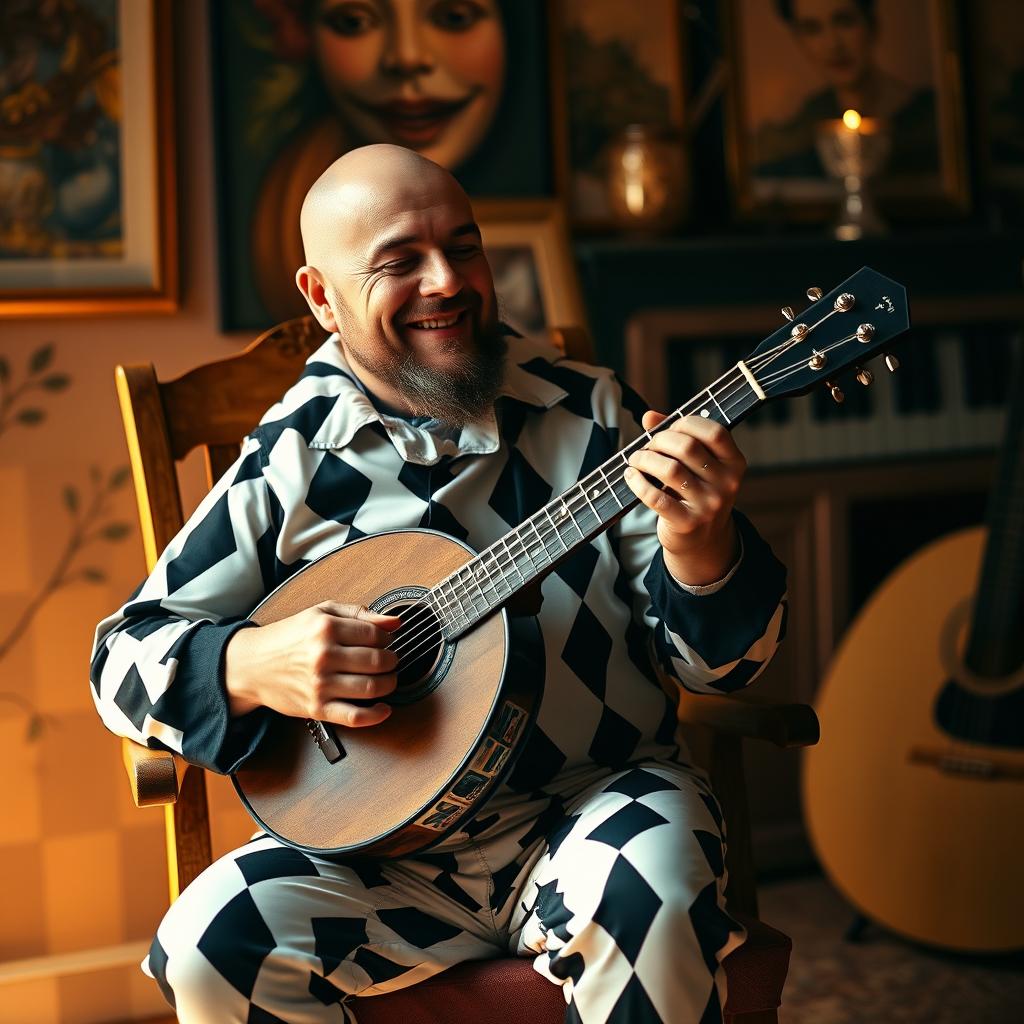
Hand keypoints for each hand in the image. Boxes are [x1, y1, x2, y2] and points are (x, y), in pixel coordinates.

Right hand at [225, 602, 400, 726]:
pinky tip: (383, 708)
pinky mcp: (317, 708)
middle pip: (377, 661)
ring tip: (387, 679)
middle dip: (391, 661)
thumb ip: (359, 614)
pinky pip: (355, 716)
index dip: (387, 638)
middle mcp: (323, 656)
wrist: (251, 664)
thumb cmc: (287, 637)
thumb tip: (394, 622)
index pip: (375, 634)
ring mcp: (320, 684)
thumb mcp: (321, 612)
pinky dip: (376, 715)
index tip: (386, 641)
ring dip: (389, 684)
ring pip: (372, 688)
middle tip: (389, 660)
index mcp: (326, 628)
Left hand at [624, 411, 745, 585]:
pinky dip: (637, 482)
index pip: (714, 432)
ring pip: (669, 469)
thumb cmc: (695, 492)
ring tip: (636, 459)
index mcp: (734, 463)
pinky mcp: (687, 523)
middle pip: (687, 447)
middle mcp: (726, 484)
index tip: (669, 427)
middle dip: (659, 440)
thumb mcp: (696, 466)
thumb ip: (676, 437)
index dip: (687, 423)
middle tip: (647, 446)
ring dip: (645, 459)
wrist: (702, 540)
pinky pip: (656, 497)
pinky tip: (630, 476)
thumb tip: (649, 416)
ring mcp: (708, 505)